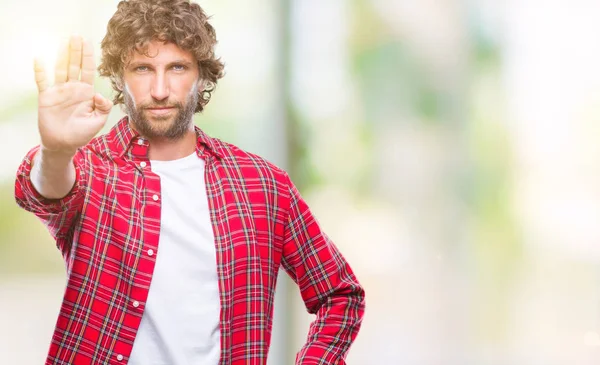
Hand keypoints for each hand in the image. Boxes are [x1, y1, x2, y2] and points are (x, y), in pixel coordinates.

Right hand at [35, 35, 112, 154]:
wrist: (64, 144)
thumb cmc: (82, 133)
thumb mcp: (98, 121)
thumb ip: (103, 107)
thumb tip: (99, 94)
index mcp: (86, 92)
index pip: (88, 70)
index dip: (88, 57)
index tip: (88, 42)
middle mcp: (73, 88)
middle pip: (74, 65)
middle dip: (76, 51)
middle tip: (76, 35)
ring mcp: (59, 91)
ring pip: (61, 69)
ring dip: (62, 55)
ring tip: (64, 41)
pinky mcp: (46, 97)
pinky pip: (42, 81)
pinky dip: (40, 71)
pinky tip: (39, 60)